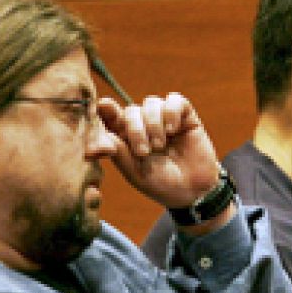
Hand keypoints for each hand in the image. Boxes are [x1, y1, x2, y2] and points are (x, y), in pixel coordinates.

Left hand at [97, 93, 221, 208]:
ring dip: (153, 124)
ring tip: (160, 145)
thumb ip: (118, 152)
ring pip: (151, 103)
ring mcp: (164, 119)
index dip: (106, 109)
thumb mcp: (136, 172)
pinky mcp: (185, 116)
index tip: (104, 106)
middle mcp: (144, 125)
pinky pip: (174, 100)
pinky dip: (171, 112)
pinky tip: (174, 129)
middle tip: (144, 152)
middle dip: (135, 129)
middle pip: (131, 110)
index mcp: (126, 137)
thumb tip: (96, 140)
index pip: (112, 116)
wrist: (194, 192)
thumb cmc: (162, 184)